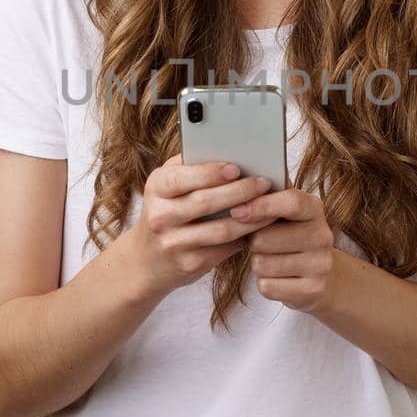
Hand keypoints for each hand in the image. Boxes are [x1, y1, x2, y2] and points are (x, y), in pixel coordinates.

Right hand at [129, 155, 274, 296]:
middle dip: (239, 191)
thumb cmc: (167, 210)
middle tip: (263, 183)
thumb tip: (232, 152)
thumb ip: (192, 167)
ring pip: (221, 229)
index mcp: (156, 188)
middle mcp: (160, 216)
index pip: (182, 178)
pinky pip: (225, 249)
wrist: (146, 259)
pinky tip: (259, 226)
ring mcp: (174, 243)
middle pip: (205, 202)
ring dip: (250, 217)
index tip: (236, 168)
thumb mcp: (168, 186)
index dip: (210, 173)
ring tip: (270, 206)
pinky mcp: (190, 264)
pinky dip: (246, 236)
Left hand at [232, 187, 345, 314]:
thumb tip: (238, 184)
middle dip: (253, 242)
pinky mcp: (313, 290)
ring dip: (257, 263)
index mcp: (314, 209)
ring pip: (262, 264)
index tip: (236, 211)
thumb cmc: (290, 235)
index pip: (292, 202)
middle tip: (261, 242)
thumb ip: (267, 195)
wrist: (319, 274)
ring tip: (271, 259)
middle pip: (264, 238)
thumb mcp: (285, 211)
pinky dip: (265, 283)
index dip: (261, 205)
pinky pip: (267, 287)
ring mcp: (320, 265)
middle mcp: (322, 236)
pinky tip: (277, 277)